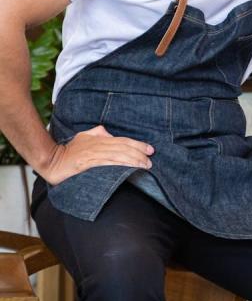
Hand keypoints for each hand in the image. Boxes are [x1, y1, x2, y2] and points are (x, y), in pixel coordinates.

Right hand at [39, 125, 153, 185]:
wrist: (51, 160)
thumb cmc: (69, 150)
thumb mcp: (85, 137)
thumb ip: (98, 133)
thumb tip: (109, 132)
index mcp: (100, 138)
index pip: (123, 140)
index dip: (138, 144)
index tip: (150, 149)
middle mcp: (98, 145)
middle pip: (123, 147)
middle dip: (139, 153)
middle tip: (151, 159)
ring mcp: (93, 154)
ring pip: (118, 155)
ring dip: (133, 160)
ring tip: (145, 165)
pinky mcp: (87, 164)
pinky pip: (107, 163)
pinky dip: (120, 165)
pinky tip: (129, 168)